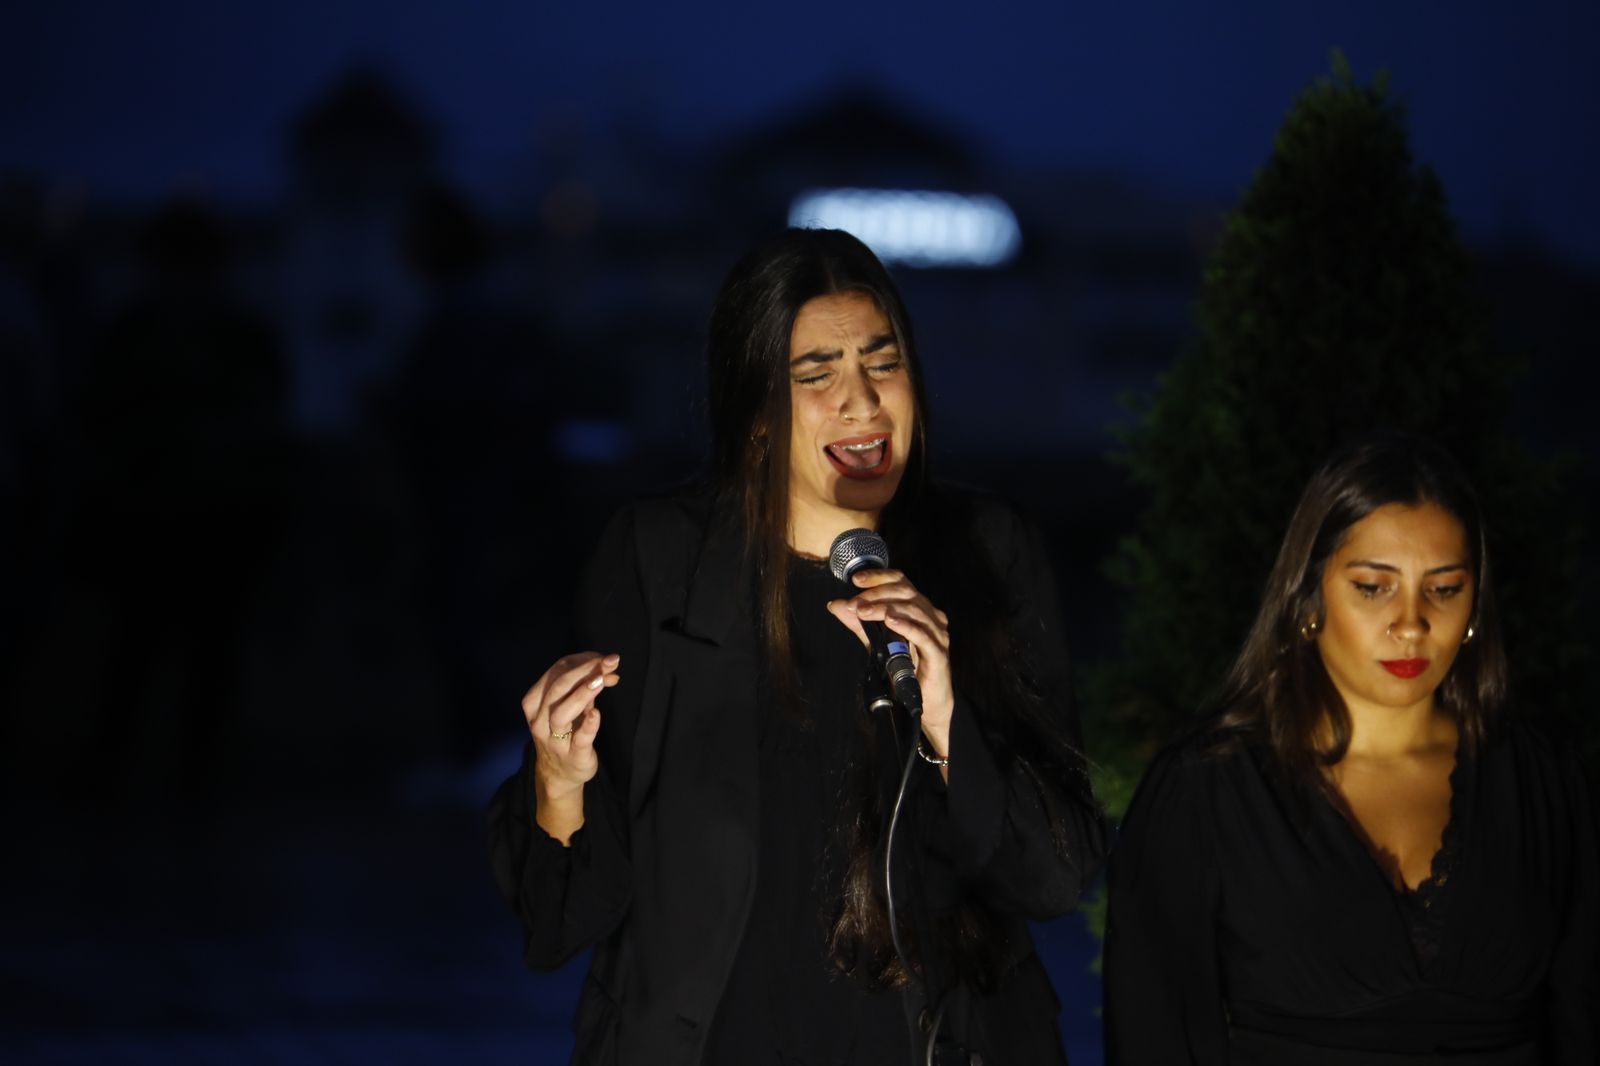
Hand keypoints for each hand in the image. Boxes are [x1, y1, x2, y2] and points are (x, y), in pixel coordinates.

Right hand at [522, 652, 618, 837]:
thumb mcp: (573, 705)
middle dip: (584, 671)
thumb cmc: (566, 732)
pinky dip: (588, 725)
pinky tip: (597, 714)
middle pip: (557, 689)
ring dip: (582, 693)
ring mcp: (555, 740)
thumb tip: (609, 665)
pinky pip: (579, 739)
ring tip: (601, 680)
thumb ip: (587, 684)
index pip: (555, 673)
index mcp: (535, 702)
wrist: (560, 774)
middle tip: (609, 661)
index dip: (580, 661)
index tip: (603, 658)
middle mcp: (540, 720)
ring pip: (562, 713)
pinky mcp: (573, 755)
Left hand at [827, 570, 953, 755]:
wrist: (925, 701)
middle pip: (906, 592)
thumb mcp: (877, 641)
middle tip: (855, 603)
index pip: (901, 581)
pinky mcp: (939, 652)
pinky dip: (905, 625)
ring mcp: (938, 633)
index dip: (879, 576)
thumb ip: (859, 622)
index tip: (856, 580)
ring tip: (864, 612)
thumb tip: (836, 605)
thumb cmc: (905, 668)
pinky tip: (889, 621)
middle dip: (877, 594)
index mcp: (920, 607)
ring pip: (913, 610)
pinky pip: (922, 634)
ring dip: (885, 608)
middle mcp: (932, 615)